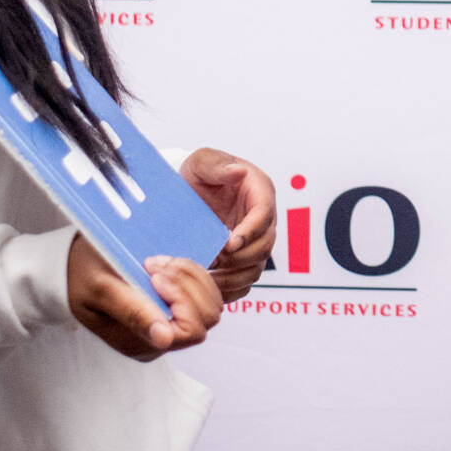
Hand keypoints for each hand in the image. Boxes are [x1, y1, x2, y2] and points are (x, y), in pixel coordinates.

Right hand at [67, 236, 223, 360]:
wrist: (71, 268)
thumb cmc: (82, 275)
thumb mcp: (103, 289)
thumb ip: (133, 313)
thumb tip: (164, 339)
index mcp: (140, 343)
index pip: (191, 330)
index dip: (182, 300)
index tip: (155, 275)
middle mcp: (159, 341)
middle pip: (206, 317)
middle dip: (187, 283)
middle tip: (154, 263)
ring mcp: (169, 326)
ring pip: (209, 304)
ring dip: (190, 275)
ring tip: (158, 262)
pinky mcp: (174, 309)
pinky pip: (202, 294)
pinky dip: (191, 273)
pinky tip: (165, 264)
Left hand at [180, 148, 275, 302]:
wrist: (186, 192)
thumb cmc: (197, 173)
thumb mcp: (203, 161)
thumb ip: (219, 165)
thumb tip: (239, 171)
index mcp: (260, 191)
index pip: (264, 215)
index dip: (250, 232)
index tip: (228, 244)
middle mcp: (263, 219)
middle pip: (265, 246)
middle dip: (239, 258)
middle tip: (212, 261)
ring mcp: (254, 241)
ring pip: (256, 267)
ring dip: (234, 277)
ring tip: (208, 279)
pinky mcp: (244, 259)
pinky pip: (245, 281)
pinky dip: (230, 289)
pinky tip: (209, 288)